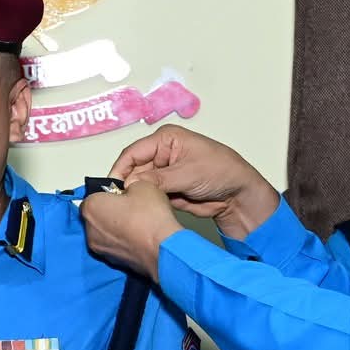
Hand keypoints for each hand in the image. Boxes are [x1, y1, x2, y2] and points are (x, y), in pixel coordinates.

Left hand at [79, 178, 183, 279]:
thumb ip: (130, 185)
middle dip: (111, 211)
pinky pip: (115, 246)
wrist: (162, 249)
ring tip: (138, 224)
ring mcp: (100, 248)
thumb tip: (131, 191)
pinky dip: (124, 241)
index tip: (124, 193)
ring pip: (105, 232)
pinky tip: (140, 237)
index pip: (94, 195)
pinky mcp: (112, 262)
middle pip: (98, 215)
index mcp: (91, 207)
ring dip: (117, 228)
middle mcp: (90, 230)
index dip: (110, 193)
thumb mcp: (143, 185)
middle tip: (132, 207)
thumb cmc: (149, 217)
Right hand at [109, 126, 279, 237]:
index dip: (120, 169)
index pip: (133, 152)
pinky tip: (143, 210)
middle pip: (132, 169)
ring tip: (131, 207)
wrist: (238, 196)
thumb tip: (131, 184)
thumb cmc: (221, 171)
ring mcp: (162, 173)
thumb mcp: (187, 173)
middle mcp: (161, 154)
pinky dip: (145, 203)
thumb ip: (157, 179)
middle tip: (120, 201)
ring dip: (136, 196)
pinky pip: (148, 196)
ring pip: (139, 185)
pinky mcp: (166, 190)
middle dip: (127, 185)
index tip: (111, 187)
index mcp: (165, 140)